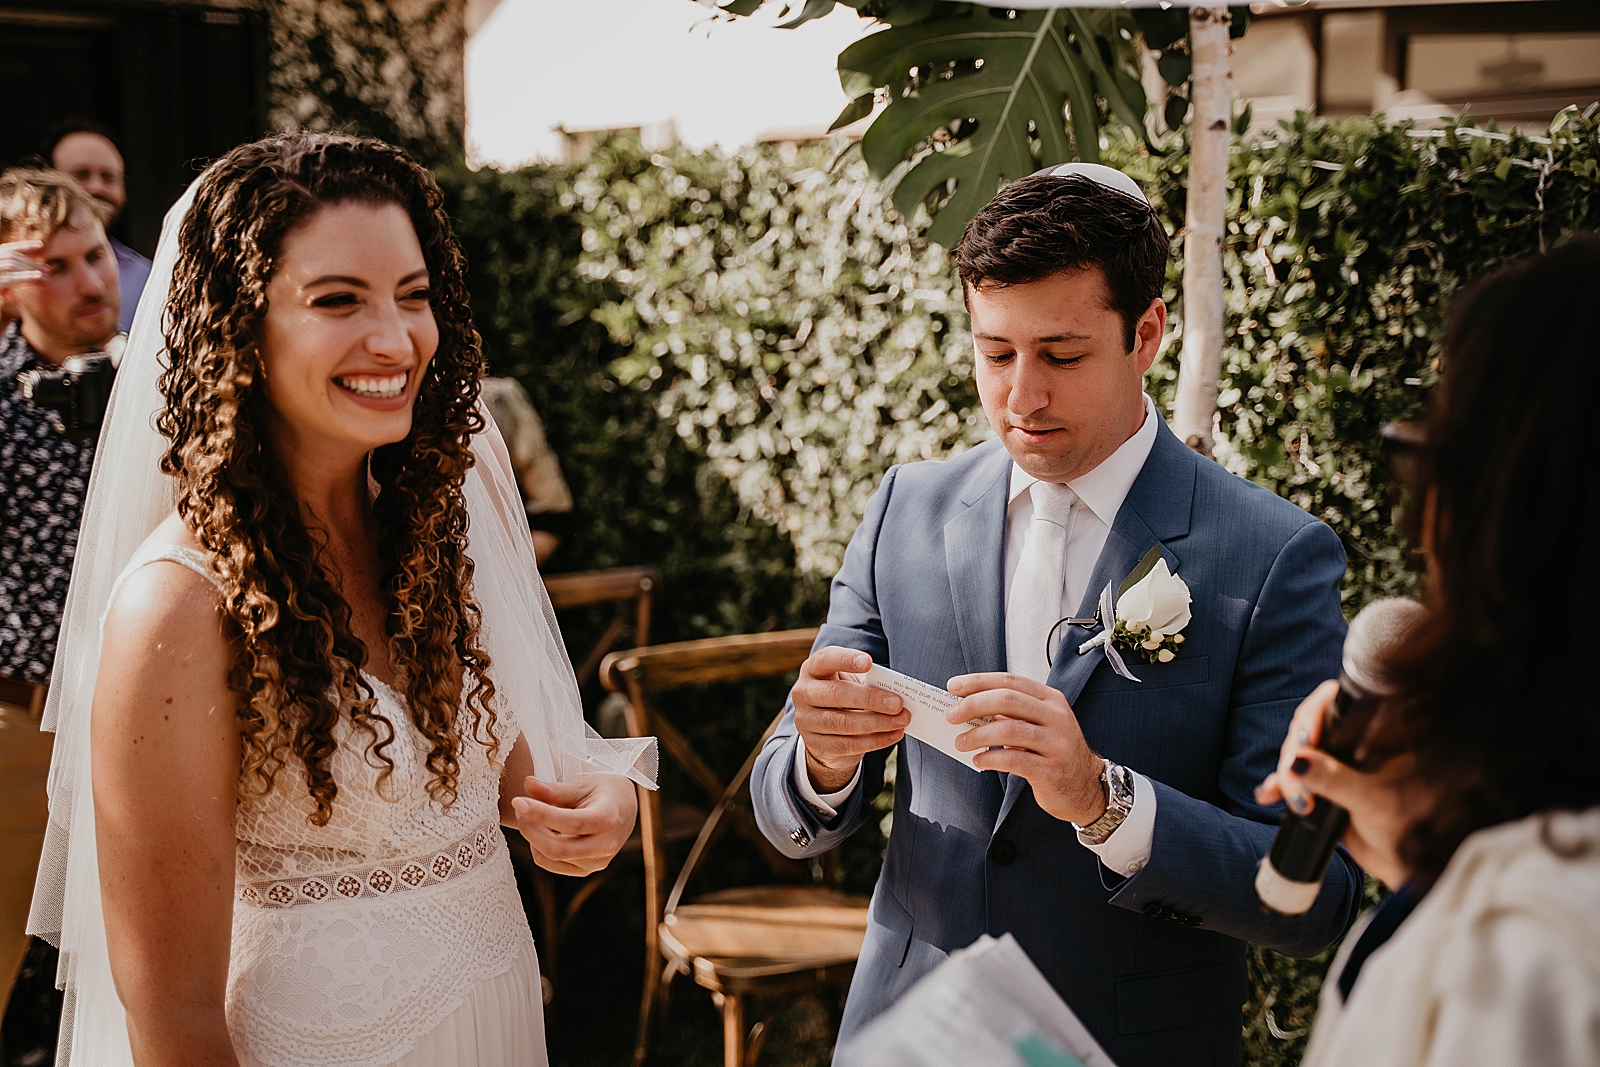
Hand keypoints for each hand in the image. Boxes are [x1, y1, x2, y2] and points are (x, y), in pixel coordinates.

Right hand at [0, 240, 43, 289]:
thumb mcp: (3, 280)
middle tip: (48, 269)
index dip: (24, 245)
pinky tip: (38, 277)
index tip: (41, 244)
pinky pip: (10, 278)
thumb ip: (12, 272)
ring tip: (46, 276)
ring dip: (31, 269)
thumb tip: (37, 274)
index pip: (8, 248)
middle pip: (13, 257)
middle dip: (32, 262)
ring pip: (12, 265)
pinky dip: (25, 276)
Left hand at [511, 773, 636, 875]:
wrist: (624, 808)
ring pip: (550, 857)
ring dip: (532, 837)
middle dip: (530, 828)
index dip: (541, 814)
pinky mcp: (586, 870)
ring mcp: (596, 862)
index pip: (571, 823)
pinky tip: (540, 830)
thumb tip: (527, 783)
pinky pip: (551, 864)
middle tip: (519, 806)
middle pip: (557, 848)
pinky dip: (538, 848)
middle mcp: (606, 845)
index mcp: (609, 819)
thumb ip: (554, 789)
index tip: (518, 801)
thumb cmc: (603, 792)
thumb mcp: (582, 784)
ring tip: (529, 815)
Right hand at [792, 646, 909, 792]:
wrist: (825, 732)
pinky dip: (875, 740)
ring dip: (878, 722)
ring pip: (844, 722)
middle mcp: (803, 693)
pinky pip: (848, 744)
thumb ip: (868, 681)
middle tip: (897, 703)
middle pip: (836, 694)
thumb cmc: (844, 697)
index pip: (826, 659)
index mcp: (812, 669)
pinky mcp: (815, 745)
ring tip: (901, 720)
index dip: (846, 659)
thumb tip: (896, 692)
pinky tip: (893, 735)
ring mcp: (806, 720)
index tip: (869, 662)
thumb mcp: (850, 683)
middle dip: (870, 698)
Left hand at [947, 672, 1104, 825]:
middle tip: (952, 716)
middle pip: (1007, 700)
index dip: (979, 681)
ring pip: (1008, 729)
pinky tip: (980, 761)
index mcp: (1050, 700)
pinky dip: (990, 759)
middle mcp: (1056, 717)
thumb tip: (968, 708)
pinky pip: (1014, 760)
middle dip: (973, 705)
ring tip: (961, 742)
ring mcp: (1057, 744)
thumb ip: (1010, 714)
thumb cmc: (1054, 752)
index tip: (954, 686)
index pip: (1010, 681)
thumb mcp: (1038, 725)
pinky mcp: (1052, 770)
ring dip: (977, 735)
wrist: (1086, 787)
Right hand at [1255, 681, 1429, 888]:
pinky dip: (1280, 787)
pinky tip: (1267, 796)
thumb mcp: (1372, 801)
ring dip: (1285, 775)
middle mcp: (1354, 744)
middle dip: (1294, 757)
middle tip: (1299, 789)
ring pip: (1297, 756)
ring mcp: (1337, 767)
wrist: (1413, 868)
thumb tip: (1297, 761)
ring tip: (1294, 801)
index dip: (1314, 712)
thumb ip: (1335, 780)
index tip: (1304, 739)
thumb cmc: (1411, 829)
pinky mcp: (1325, 789)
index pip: (1335, 702)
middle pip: (1307, 731)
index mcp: (1374, 734)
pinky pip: (1294, 780)